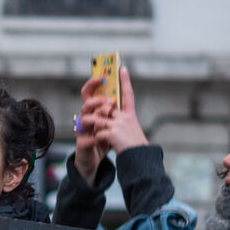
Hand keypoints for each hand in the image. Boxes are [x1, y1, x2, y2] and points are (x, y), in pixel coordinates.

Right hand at [72, 74, 111, 184]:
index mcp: (93, 112)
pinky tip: (102, 140)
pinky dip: (96, 139)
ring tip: (107, 120)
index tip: (101, 76)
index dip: (92, 84)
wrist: (94, 160)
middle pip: (87, 104)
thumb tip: (121, 95)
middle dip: (97, 101)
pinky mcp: (81, 144)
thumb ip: (114, 111)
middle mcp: (85, 119)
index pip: (90, 93)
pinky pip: (87, 139)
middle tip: (110, 102)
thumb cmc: (104, 140)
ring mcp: (82, 131)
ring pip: (85, 119)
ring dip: (97, 118)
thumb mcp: (112, 124)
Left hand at [75, 67, 148, 183]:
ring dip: (91, 127)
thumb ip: (117, 122)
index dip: (125, 81)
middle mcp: (126, 117)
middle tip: (91, 119)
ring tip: (94, 133)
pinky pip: (97, 132)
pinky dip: (97, 140)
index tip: (122, 68)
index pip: (128, 95)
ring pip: (96, 119)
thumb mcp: (127, 132)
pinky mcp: (113, 133)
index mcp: (130, 116)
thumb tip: (103, 113)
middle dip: (95, 112)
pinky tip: (104, 145)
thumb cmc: (131, 148)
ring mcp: (119, 124)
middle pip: (105, 108)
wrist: (138, 161)